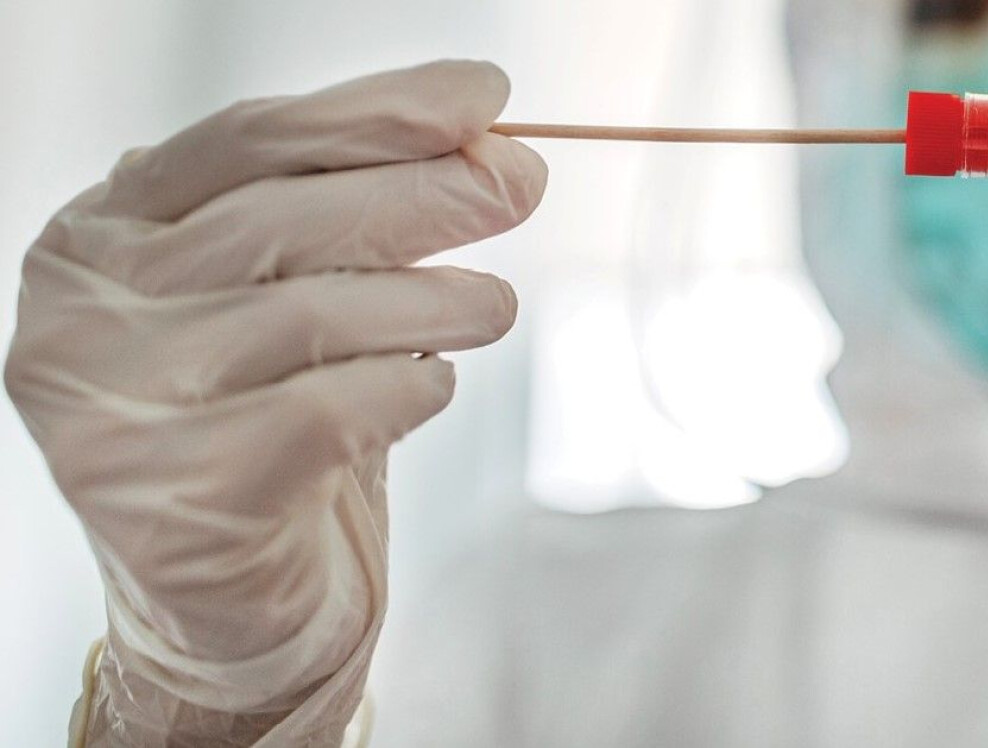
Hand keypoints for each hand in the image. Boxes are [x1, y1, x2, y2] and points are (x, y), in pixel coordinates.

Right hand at [5, 60, 544, 744]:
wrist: (230, 608)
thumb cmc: (267, 425)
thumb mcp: (286, 300)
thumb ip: (343, 216)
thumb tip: (482, 138)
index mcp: (102, 235)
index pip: (248, 141)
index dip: (375, 110)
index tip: (484, 96)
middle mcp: (86, 313)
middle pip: (282, 218)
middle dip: (424, 192)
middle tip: (519, 186)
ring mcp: (117, 410)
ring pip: (314, 314)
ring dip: (435, 299)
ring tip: (492, 305)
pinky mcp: (178, 502)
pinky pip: (327, 413)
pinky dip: (406, 390)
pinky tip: (429, 389)